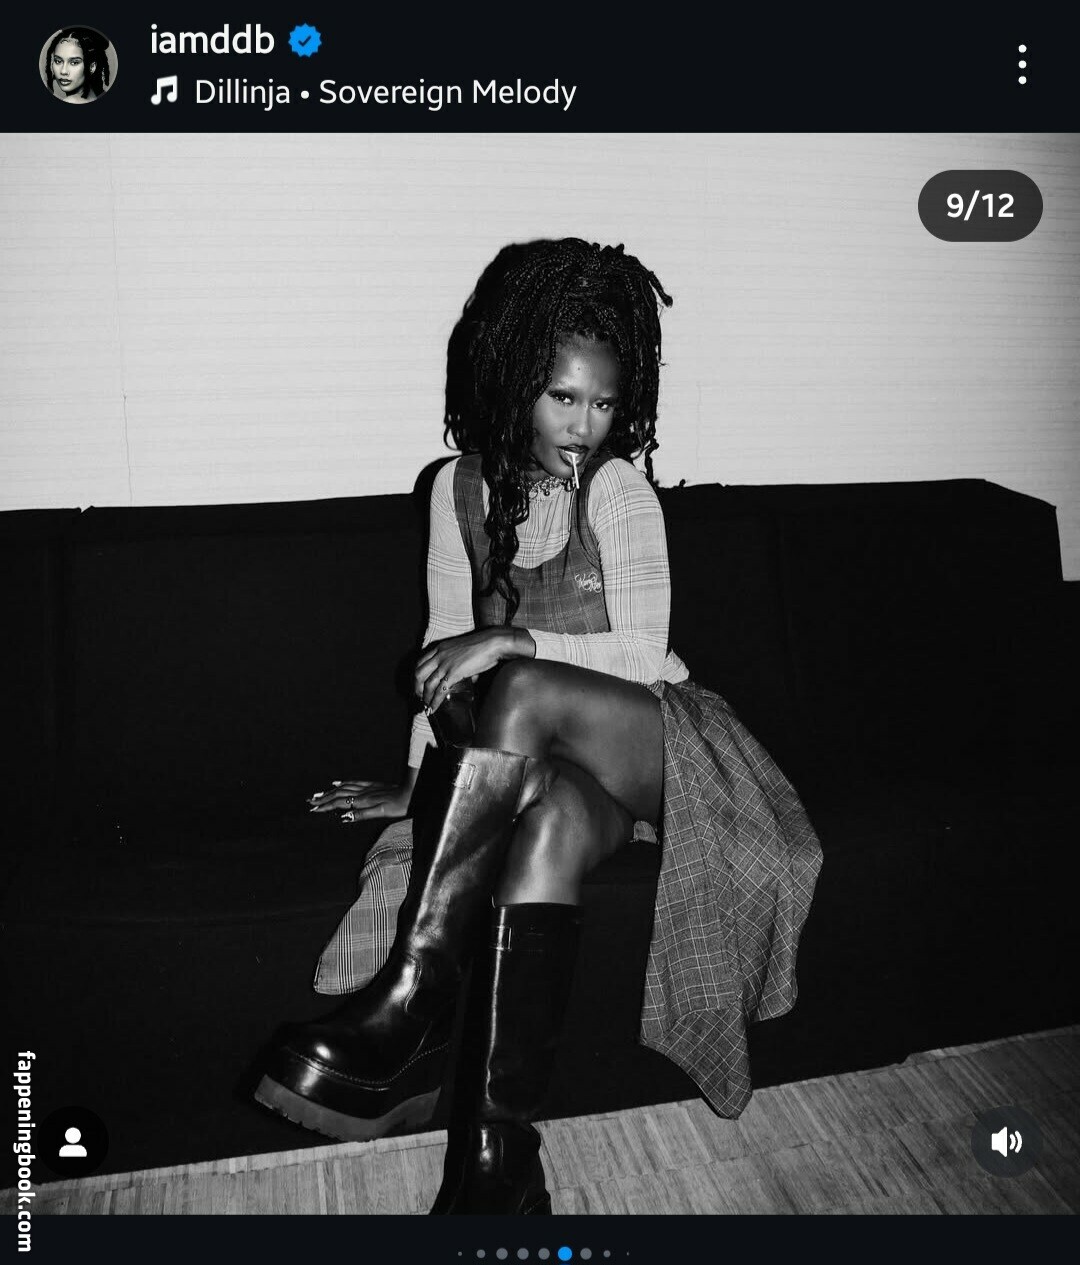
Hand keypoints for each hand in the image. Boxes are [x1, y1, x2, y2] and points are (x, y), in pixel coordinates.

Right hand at [308, 779, 411, 823]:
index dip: (326, 807)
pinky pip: (353, 782)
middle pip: (338, 794)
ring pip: (343, 788)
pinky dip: (343, 783)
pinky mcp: (373, 785)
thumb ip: (362, 814)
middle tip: (310, 801)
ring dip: (330, 791)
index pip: (339, 804)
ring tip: (319, 793)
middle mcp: (362, 792)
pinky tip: (337, 783)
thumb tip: (344, 817)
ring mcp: (367, 787)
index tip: (313, 810)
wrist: (412, 791)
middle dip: (323, 798)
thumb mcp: (381, 813)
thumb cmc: (398, 805)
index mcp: (362, 800)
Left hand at [415, 628, 533, 712]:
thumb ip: (463, 666)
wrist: (492, 643)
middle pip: (419, 674)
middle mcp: (439, 656)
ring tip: (427, 706)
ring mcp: (445, 664)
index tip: (420, 685)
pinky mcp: (453, 673)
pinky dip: (435, 701)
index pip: (420, 663)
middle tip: (421, 697)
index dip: (418, 677)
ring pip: (427, 684)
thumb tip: (469, 679)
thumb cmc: (484, 647)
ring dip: (425, 697)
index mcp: (440, 649)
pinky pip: (440, 690)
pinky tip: (434, 708)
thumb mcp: (465, 653)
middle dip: (417, 688)